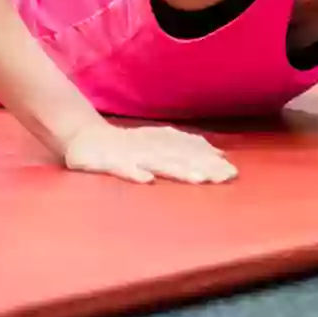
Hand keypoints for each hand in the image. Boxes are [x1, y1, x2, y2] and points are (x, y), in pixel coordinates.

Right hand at [62, 123, 236, 184]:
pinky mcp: (108, 162)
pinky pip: (122, 168)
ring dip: (179, 170)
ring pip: (157, 162)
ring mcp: (130, 154)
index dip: (211, 161)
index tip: (232, 172)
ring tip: (199, 180)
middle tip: (226, 177)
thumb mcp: (158, 143)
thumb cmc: (126, 144)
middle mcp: (150, 147)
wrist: (84, 136)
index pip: (191, 151)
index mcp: (162, 143)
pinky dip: (134, 173)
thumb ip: (186, 147)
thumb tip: (220, 153)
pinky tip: (147, 180)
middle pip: (181, 158)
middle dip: (204, 167)